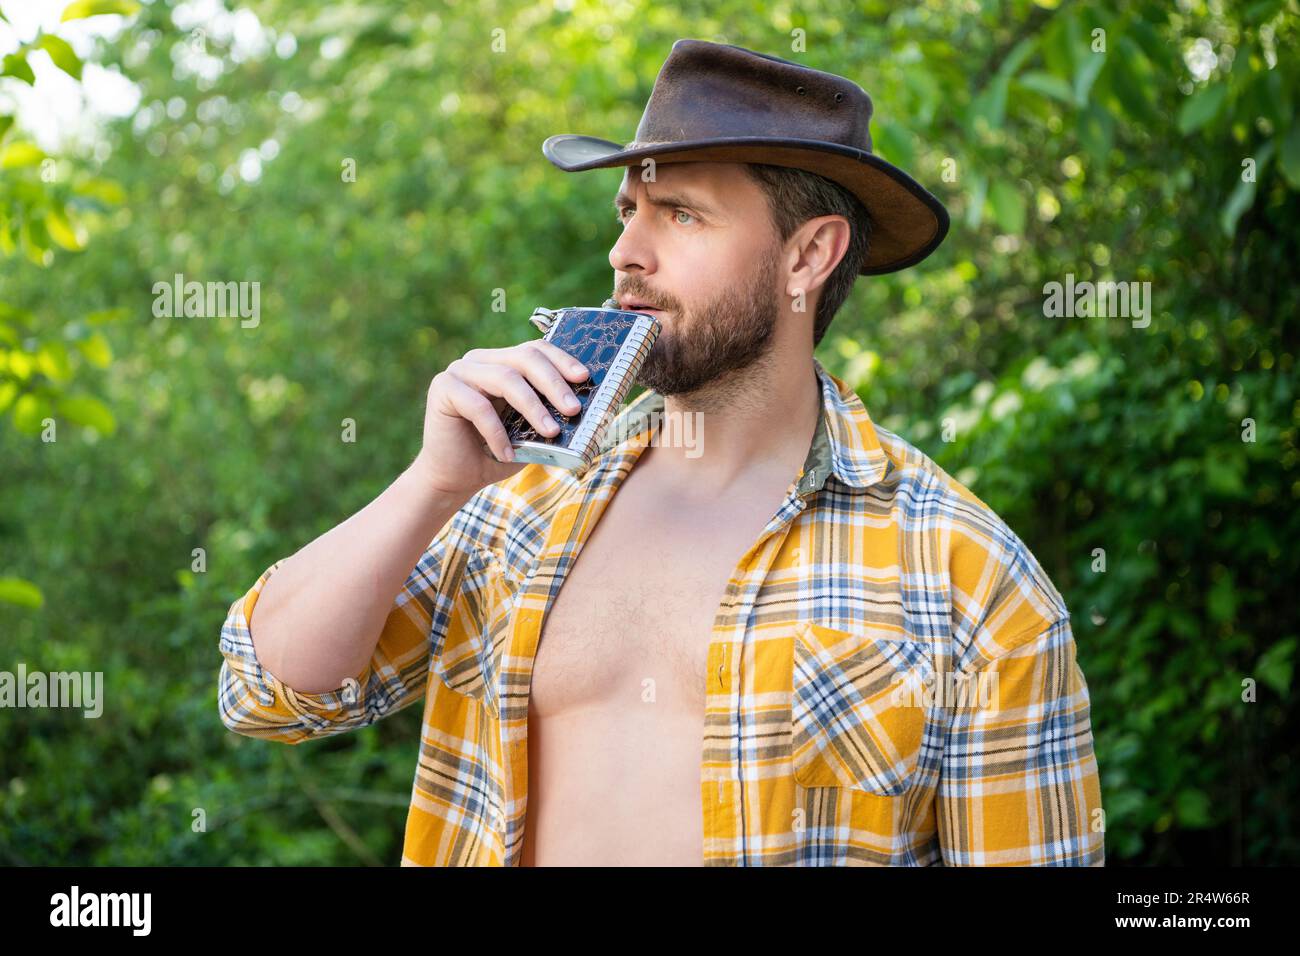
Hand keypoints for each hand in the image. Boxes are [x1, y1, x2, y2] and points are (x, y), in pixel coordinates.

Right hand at [413, 341, 589, 498]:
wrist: (454, 478)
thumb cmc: (495, 452)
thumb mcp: (529, 432)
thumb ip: (549, 415)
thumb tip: (583, 410)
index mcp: (501, 362)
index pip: (535, 350)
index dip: (561, 360)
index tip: (584, 378)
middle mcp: (480, 360)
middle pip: (524, 358)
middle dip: (553, 383)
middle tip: (574, 409)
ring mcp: (459, 371)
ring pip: (505, 379)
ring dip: (533, 407)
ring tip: (552, 432)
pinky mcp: (443, 388)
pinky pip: (478, 406)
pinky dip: (497, 433)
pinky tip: (507, 454)